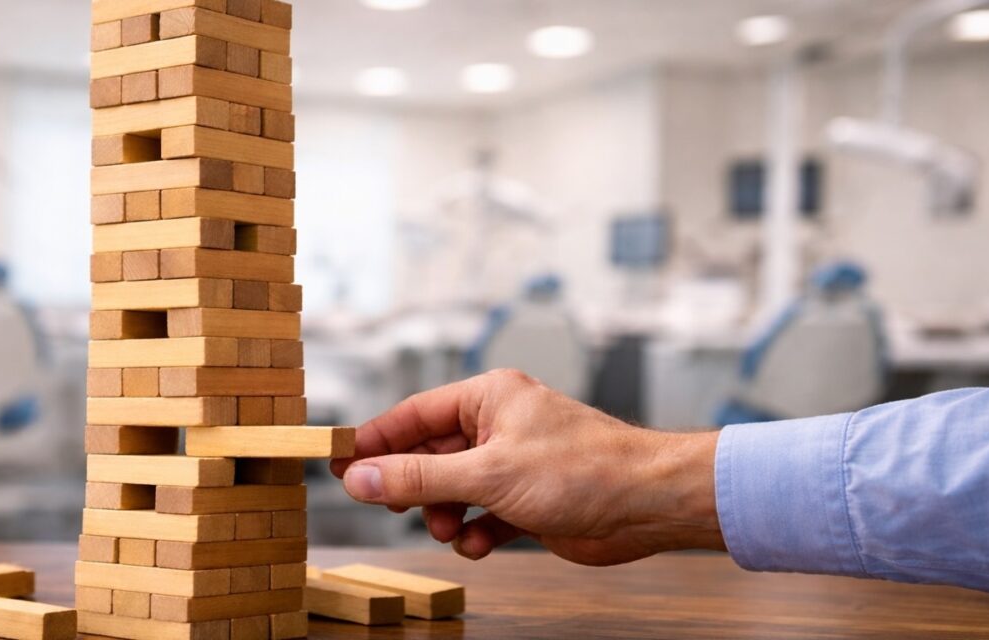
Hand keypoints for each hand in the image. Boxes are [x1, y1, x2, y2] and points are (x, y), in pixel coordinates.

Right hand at [330, 369, 724, 564]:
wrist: (648, 504)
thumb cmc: (582, 470)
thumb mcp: (487, 475)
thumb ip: (418, 480)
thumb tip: (360, 479)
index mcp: (489, 397)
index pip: (413, 415)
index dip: (374, 441)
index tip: (340, 464)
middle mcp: (499, 424)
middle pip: (430, 455)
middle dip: (414, 487)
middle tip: (390, 508)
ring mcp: (514, 462)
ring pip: (455, 489)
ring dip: (446, 515)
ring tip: (452, 531)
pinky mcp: (529, 499)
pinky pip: (484, 514)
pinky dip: (477, 531)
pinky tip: (482, 543)